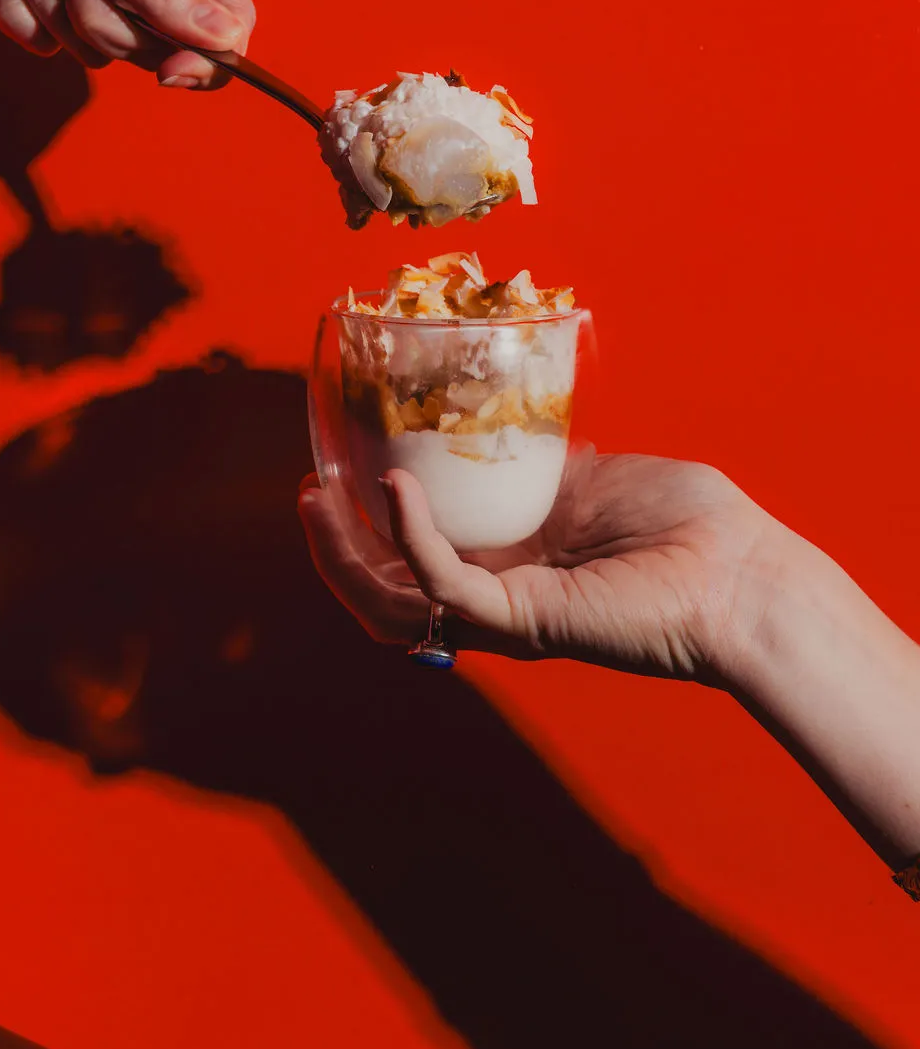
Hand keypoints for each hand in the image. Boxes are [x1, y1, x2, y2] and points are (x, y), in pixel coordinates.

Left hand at [0, 0, 253, 86]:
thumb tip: (229, 40)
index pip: (230, 17)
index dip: (211, 56)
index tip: (171, 72)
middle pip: (163, 44)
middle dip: (108, 20)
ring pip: (102, 51)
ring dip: (57, 13)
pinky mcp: (48, 1)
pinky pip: (52, 48)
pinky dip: (23, 17)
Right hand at [298, 453, 803, 681]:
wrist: (744, 573)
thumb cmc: (690, 525)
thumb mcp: (596, 475)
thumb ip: (544, 463)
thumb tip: (510, 428)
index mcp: (512, 561)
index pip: (414, 556)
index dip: (366, 521)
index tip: (339, 466)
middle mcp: (498, 592)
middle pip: (384, 590)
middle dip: (332, 546)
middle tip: (305, 491)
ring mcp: (506, 611)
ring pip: (392, 603)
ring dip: (343, 555)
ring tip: (317, 500)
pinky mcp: (524, 620)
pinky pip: (443, 584)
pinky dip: (409, 537)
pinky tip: (392, 488)